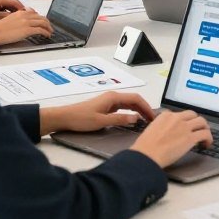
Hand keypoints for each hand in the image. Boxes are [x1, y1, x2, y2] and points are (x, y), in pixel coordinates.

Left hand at [0, 0, 25, 21]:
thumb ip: (4, 16)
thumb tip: (15, 17)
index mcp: (1, 0)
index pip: (16, 3)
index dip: (23, 9)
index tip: (28, 15)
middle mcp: (1, 0)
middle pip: (15, 5)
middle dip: (21, 11)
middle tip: (27, 18)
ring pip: (11, 8)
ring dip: (16, 13)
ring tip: (20, 20)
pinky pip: (6, 10)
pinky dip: (10, 14)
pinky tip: (11, 20)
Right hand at [0, 9, 54, 44]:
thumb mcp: (9, 19)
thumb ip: (18, 19)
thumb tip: (24, 23)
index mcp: (20, 12)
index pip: (35, 13)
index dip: (41, 18)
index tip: (43, 21)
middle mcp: (25, 15)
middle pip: (41, 17)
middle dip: (46, 22)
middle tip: (49, 27)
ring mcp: (27, 22)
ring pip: (43, 23)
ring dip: (48, 28)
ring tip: (50, 32)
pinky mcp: (27, 30)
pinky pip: (41, 30)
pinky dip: (46, 32)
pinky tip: (47, 35)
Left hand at [40, 91, 155, 134]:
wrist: (65, 118)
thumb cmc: (81, 119)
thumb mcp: (102, 121)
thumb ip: (120, 119)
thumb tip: (136, 118)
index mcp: (113, 97)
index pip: (136, 99)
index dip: (146, 107)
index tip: (153, 117)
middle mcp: (113, 96)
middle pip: (134, 100)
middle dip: (144, 109)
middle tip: (152, 120)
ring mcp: (109, 101)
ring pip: (128, 104)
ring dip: (138, 110)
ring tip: (145, 121)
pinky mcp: (105, 107)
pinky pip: (122, 107)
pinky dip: (130, 112)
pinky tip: (132, 120)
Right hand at [133, 109, 213, 167]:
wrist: (146, 155)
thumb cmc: (144, 148)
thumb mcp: (150, 131)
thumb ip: (159, 128)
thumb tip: (164, 133)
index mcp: (165, 116)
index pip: (179, 114)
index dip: (184, 121)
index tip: (185, 127)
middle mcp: (176, 118)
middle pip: (192, 115)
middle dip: (196, 121)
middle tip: (198, 129)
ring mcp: (184, 127)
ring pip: (201, 121)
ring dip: (205, 128)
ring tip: (205, 136)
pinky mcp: (190, 138)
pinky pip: (205, 134)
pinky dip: (208, 138)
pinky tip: (207, 144)